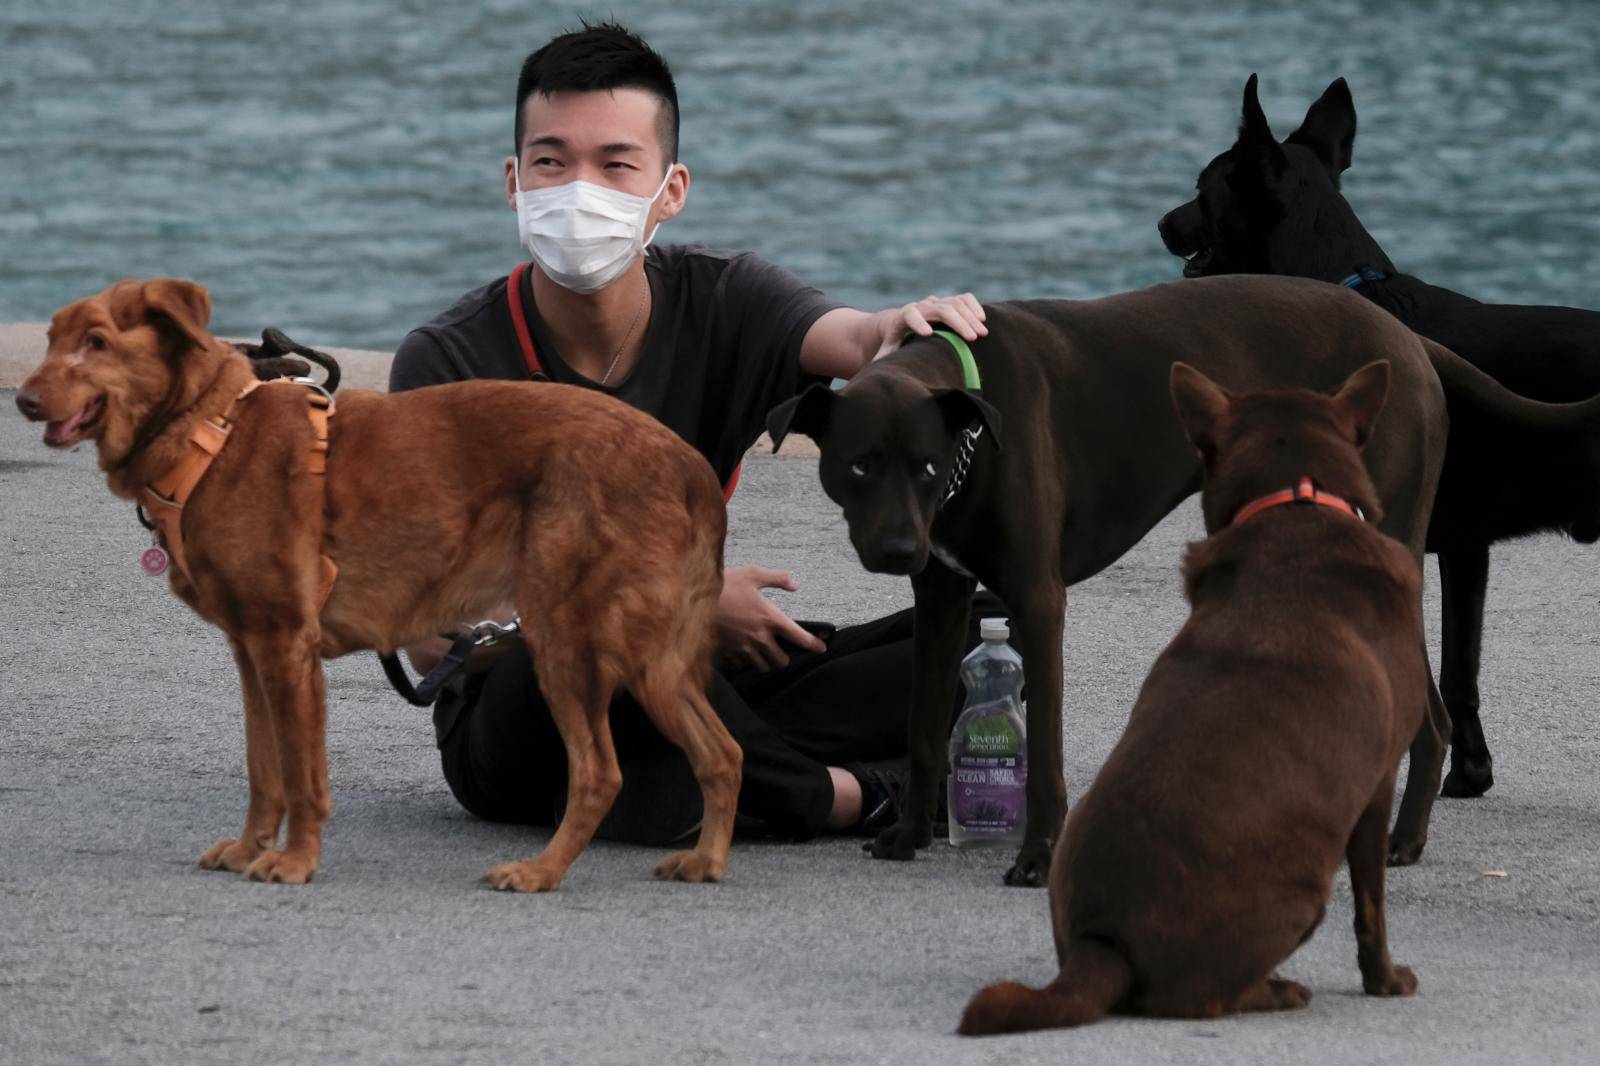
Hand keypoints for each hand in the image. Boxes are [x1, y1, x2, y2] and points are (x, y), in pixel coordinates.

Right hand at [716, 565, 826, 670]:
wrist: (693, 600)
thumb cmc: (724, 585)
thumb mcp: (753, 573)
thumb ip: (777, 578)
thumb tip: (794, 584)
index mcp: (770, 618)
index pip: (800, 638)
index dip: (814, 645)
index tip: (821, 649)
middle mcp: (759, 637)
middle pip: (781, 661)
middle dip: (784, 657)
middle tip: (781, 649)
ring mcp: (743, 648)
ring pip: (763, 666)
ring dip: (766, 661)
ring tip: (762, 651)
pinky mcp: (728, 653)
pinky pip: (742, 664)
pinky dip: (745, 660)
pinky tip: (742, 650)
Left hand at [873, 293, 987, 359]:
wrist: (902, 321)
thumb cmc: (894, 340)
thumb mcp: (887, 349)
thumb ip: (884, 358)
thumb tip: (879, 371)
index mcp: (904, 316)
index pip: (910, 314)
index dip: (918, 322)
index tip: (928, 334)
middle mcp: (922, 306)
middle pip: (941, 308)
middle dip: (957, 322)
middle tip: (972, 338)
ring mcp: (937, 302)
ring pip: (955, 303)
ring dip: (970, 317)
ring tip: (982, 334)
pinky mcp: (949, 302)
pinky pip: (964, 298)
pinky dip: (974, 306)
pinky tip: (983, 319)